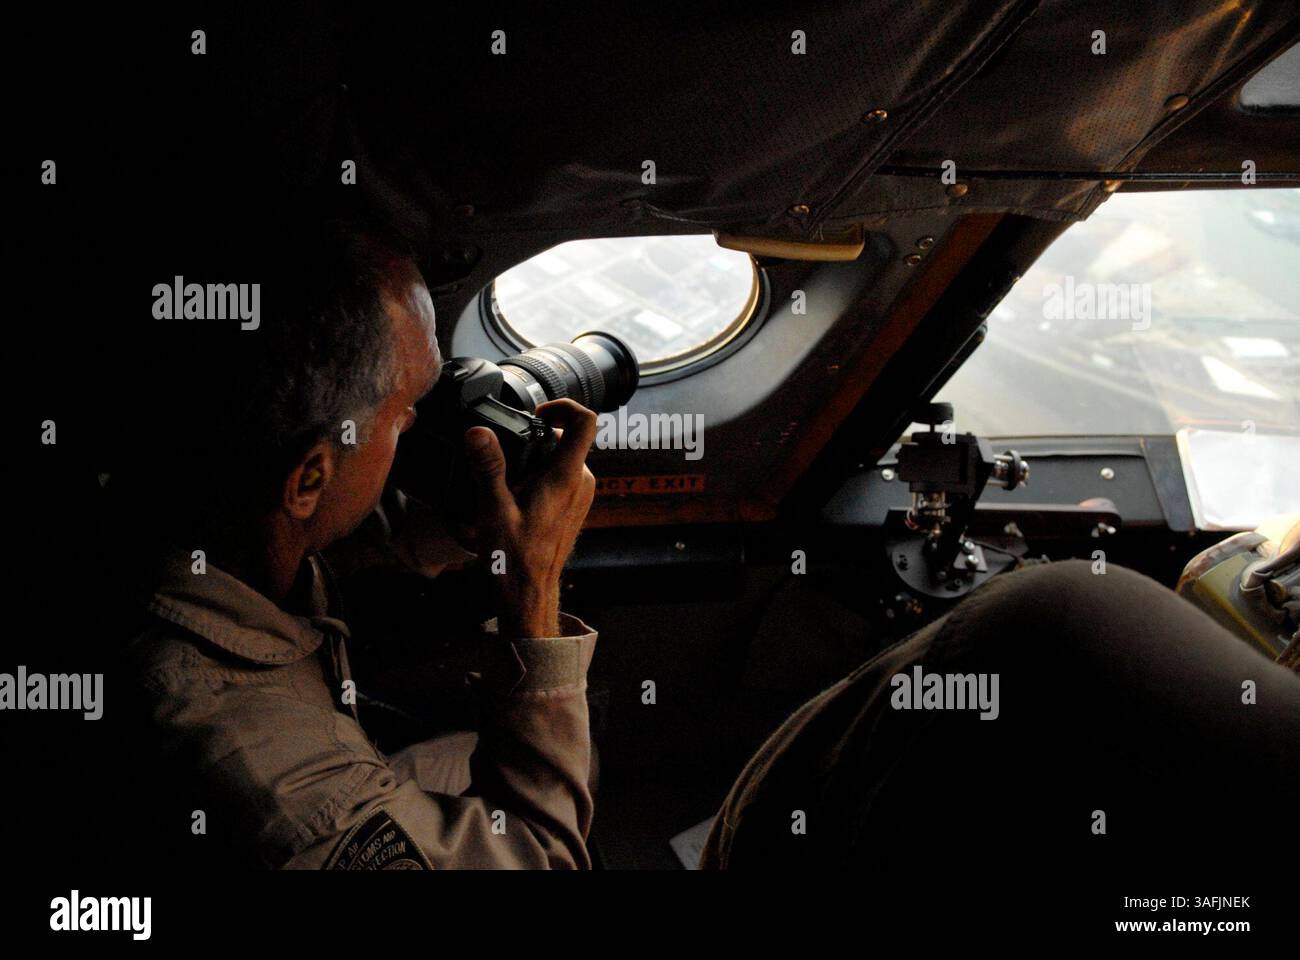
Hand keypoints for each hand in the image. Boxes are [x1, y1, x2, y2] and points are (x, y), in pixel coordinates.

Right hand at [463, 399, 597, 637]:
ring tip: (506, 485)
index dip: (563, 405)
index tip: (536, 411)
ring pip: (560, 459)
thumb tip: (479, 432)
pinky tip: (514, 498)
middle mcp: (581, 482)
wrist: (528, 594)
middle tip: (504, 459)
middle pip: (565, 438)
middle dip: (534, 440)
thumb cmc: (514, 559)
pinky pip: (560, 477)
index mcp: (566, 476)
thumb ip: (488, 467)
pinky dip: (538, 477)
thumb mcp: (493, 509)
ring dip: (533, 461)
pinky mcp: (574, 507)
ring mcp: (580, 495)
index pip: (585, 421)